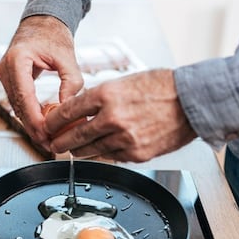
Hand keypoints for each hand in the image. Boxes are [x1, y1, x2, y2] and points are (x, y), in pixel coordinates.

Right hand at [0, 15, 82, 145]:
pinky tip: (43, 125)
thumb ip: (71, 81)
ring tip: (48, 139)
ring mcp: (4, 75)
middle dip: (33, 127)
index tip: (45, 134)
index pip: (24, 97)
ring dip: (31, 124)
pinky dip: (30, 114)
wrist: (42, 22)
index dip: (34, 119)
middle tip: (49, 144)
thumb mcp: (67, 57)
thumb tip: (68, 106)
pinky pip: (18, 102)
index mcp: (17, 60)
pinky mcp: (9, 80)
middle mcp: (6, 68)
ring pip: (17, 107)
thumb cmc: (52, 34)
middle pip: (18, 106)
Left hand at [44, 69, 197, 161]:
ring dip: (78, 151)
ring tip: (73, 150)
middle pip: (75, 136)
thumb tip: (80, 110)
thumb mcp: (124, 82)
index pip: (68, 111)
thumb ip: (101, 97)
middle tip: (54, 144)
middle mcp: (112, 117)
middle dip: (60, 142)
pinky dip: (102, 154)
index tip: (48, 125)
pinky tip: (98, 151)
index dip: (54, 121)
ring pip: (90, 151)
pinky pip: (110, 157)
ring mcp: (124, 138)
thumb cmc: (161, 87)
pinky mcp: (136, 154)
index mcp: (106, 94)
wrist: (191, 101)